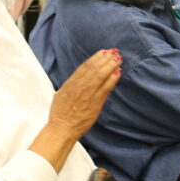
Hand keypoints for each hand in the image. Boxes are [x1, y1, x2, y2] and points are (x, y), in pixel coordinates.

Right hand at [30, 50, 121, 168]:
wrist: (62, 129)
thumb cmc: (60, 114)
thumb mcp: (60, 94)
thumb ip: (69, 85)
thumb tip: (75, 79)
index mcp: (70, 83)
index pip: (85, 66)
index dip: (96, 57)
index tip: (104, 51)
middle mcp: (79, 86)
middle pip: (94, 67)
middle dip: (105, 58)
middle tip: (114, 52)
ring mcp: (88, 94)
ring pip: (101, 75)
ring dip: (111, 65)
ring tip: (118, 59)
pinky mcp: (95, 103)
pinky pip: (105, 88)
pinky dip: (112, 79)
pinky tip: (118, 72)